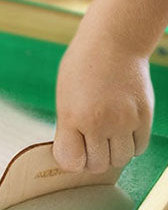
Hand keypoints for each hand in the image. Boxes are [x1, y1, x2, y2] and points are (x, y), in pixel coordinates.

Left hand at [53, 24, 153, 172]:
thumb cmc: (82, 68)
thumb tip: (72, 156)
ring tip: (107, 137)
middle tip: (90, 145)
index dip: (71, 161)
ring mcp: (124, 122)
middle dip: (92, 159)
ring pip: (120, 160)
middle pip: (97, 165)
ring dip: (113, 154)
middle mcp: (99, 123)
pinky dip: (130, 145)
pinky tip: (122, 131)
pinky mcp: (144, 118)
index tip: (73, 152)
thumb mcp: (65, 97)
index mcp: (72, 117)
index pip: (71, 161)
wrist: (113, 44)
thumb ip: (68, 127)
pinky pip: (139, 148)